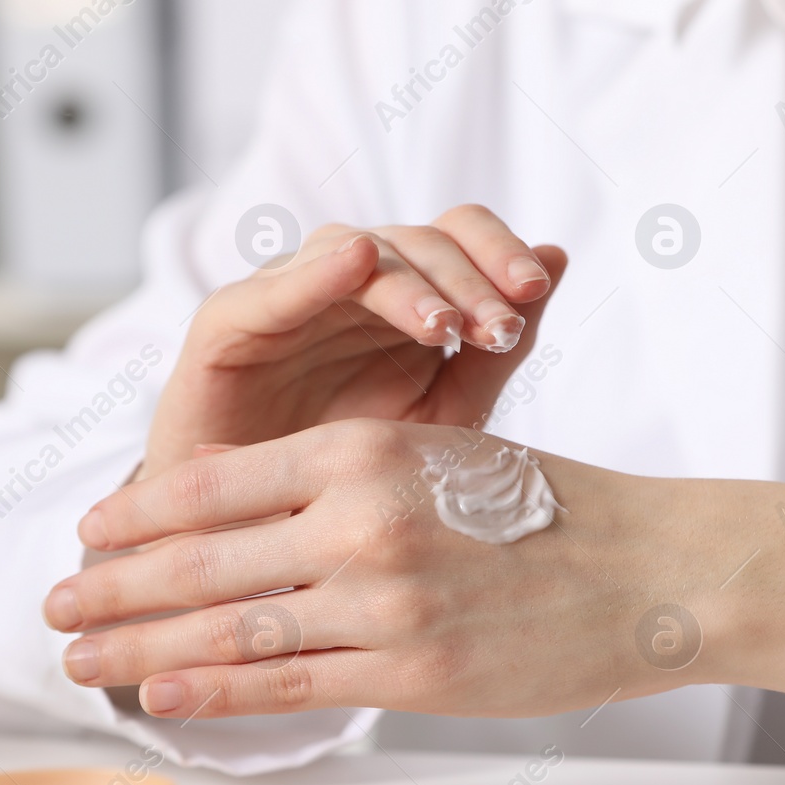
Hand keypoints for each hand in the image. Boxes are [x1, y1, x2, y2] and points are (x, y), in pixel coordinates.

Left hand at [44, 420, 784, 723]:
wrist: (656, 566)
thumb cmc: (553, 506)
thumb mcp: (446, 454)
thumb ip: (353, 483)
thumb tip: (264, 525)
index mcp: (368, 448)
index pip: (221, 483)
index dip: (143, 510)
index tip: (93, 528)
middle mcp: (363, 518)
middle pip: (205, 556)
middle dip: (113, 584)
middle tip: (53, 602)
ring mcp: (386, 599)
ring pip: (233, 624)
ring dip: (141, 643)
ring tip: (80, 656)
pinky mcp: (414, 671)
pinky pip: (291, 683)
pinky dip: (215, 689)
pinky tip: (162, 692)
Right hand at [142, 206, 566, 477]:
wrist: (263, 544)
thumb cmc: (354, 483)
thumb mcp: (443, 419)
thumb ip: (494, 348)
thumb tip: (557, 256)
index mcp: (406, 299)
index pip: (459, 239)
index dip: (498, 254)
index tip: (533, 295)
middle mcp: (348, 286)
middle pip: (416, 241)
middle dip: (465, 277)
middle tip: (499, 323)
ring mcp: (287, 300)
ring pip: (352, 253)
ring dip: (406, 283)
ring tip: (442, 326)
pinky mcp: (227, 328)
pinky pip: (268, 290)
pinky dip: (311, 273)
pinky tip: (355, 262)